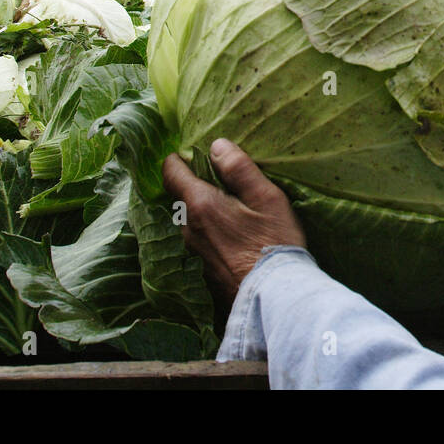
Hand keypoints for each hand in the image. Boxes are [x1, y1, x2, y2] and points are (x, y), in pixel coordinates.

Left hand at [163, 138, 305, 301]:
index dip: (179, 158)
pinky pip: (200, 239)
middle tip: (224, 180)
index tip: (196, 153)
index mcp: (200, 204)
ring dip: (205, 209)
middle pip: (181, 195)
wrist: (271, 299)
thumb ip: (240, 168)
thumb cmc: (272, 243)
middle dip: (196, 183)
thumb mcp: (267, 198)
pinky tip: (235, 235)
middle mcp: (188, 228)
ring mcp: (193, 251)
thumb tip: (216, 145)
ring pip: (191, 219)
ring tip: (234, 208)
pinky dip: (211, 230)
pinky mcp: (202, 269)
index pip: (170, 171)